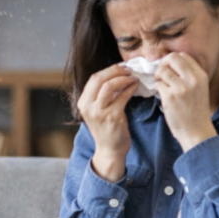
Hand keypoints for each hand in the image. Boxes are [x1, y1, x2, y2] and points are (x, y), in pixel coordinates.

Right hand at [77, 64, 139, 181]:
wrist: (110, 150)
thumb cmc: (106, 129)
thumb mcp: (97, 111)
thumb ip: (101, 95)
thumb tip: (116, 75)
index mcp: (83, 103)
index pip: (93, 78)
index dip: (109, 70)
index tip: (121, 67)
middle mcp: (88, 107)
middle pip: (99, 79)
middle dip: (116, 70)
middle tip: (128, 69)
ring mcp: (99, 112)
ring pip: (109, 86)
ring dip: (123, 78)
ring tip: (133, 77)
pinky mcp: (112, 117)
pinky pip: (122, 96)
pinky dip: (130, 88)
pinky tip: (135, 86)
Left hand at [154, 52, 217, 151]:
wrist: (196, 131)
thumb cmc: (196, 111)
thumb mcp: (200, 88)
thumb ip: (189, 75)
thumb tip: (170, 63)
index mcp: (200, 75)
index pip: (183, 55)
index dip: (172, 59)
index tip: (168, 67)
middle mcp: (192, 79)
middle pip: (171, 58)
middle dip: (163, 64)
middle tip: (161, 74)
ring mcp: (180, 88)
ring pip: (162, 71)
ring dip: (158, 76)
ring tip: (161, 85)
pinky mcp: (170, 97)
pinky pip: (157, 84)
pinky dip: (156, 87)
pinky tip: (161, 94)